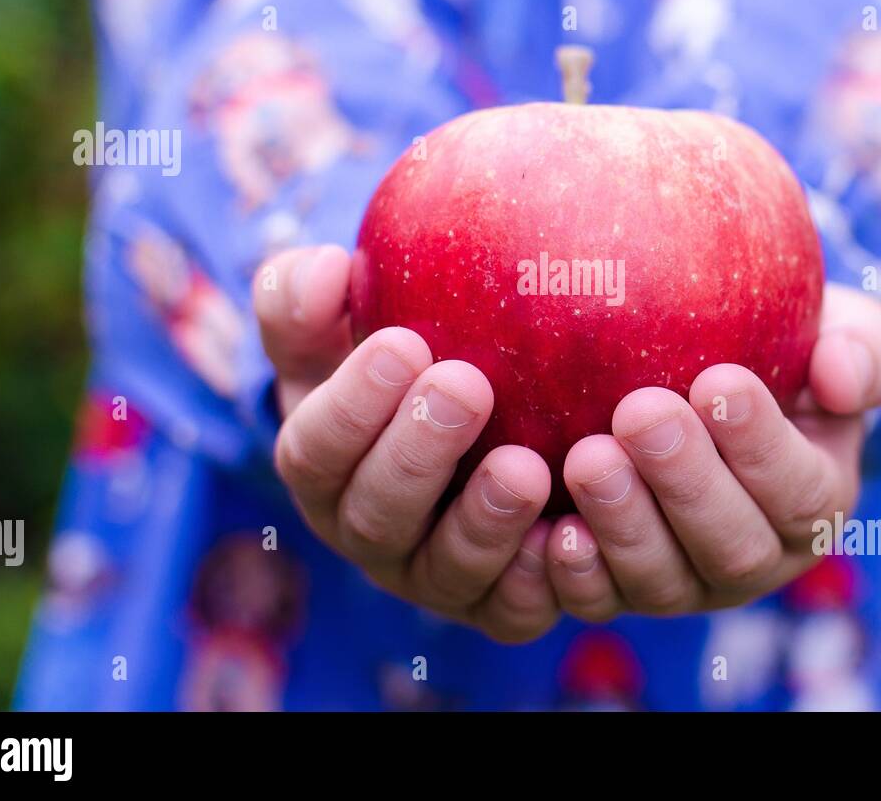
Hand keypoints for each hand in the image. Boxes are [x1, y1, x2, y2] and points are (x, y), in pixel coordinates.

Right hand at [252, 245, 559, 642]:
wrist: (485, 417)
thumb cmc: (408, 357)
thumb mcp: (344, 322)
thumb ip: (310, 295)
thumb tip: (326, 268)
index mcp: (324, 468)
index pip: (316, 449)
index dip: (352, 405)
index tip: (403, 344)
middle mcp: (371, 534)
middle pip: (377, 516)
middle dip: (417, 455)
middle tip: (466, 386)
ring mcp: (435, 577)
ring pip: (448, 571)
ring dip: (483, 522)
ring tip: (524, 467)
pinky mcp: (500, 605)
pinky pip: (514, 612)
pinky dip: (538, 581)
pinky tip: (570, 532)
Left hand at [544, 284, 880, 619]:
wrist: (690, 371)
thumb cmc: (773, 344)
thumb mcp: (837, 328)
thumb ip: (864, 349)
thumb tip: (841, 374)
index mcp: (816, 503)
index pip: (801, 490)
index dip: (762, 444)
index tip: (720, 380)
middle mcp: (755, 558)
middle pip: (732, 547)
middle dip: (686, 483)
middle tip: (641, 412)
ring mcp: (684, 583)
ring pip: (661, 580)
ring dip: (623, 524)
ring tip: (587, 456)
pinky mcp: (616, 592)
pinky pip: (596, 600)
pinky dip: (572, 573)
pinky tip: (547, 528)